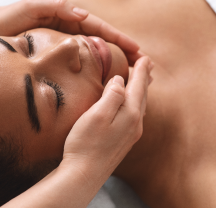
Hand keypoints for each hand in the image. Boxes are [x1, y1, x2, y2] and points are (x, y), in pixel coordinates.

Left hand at [0, 0, 140, 64]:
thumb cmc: (12, 17)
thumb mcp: (34, 6)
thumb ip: (58, 8)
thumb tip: (84, 15)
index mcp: (70, 19)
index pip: (100, 28)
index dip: (119, 39)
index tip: (137, 49)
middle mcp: (73, 30)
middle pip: (104, 40)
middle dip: (125, 51)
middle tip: (143, 63)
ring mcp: (69, 42)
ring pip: (98, 51)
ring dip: (116, 60)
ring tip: (132, 70)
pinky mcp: (62, 53)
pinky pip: (85, 59)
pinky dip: (99, 66)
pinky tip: (106, 75)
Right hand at [63, 56, 152, 181]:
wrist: (84, 174)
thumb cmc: (86, 143)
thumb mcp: (97, 115)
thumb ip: (112, 95)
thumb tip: (120, 80)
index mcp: (130, 113)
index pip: (138, 85)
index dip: (141, 70)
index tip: (145, 57)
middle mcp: (135, 123)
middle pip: (142, 94)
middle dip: (144, 78)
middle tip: (148, 64)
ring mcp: (131, 133)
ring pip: (140, 104)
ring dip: (142, 90)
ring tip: (144, 80)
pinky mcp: (125, 139)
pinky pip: (136, 114)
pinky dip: (136, 102)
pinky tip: (134, 103)